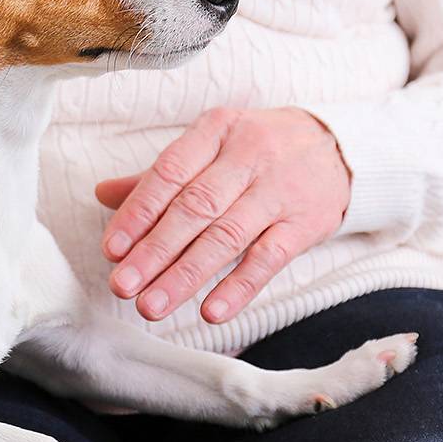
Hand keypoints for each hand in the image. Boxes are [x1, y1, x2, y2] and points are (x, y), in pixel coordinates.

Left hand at [95, 107, 349, 324]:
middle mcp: (247, 156)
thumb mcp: (213, 145)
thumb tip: (103, 194)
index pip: (169, 173)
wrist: (339, 147)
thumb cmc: (259, 148)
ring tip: (152, 305)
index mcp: (216, 130)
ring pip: (227, 237)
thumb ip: (160, 175)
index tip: (111, 249)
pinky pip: (268, 258)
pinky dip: (238, 287)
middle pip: (195, 208)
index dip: (138, 212)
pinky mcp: (305, 223)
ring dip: (186, 275)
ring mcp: (279, 191)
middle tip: (122, 286)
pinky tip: (210, 312)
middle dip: (154, 251)